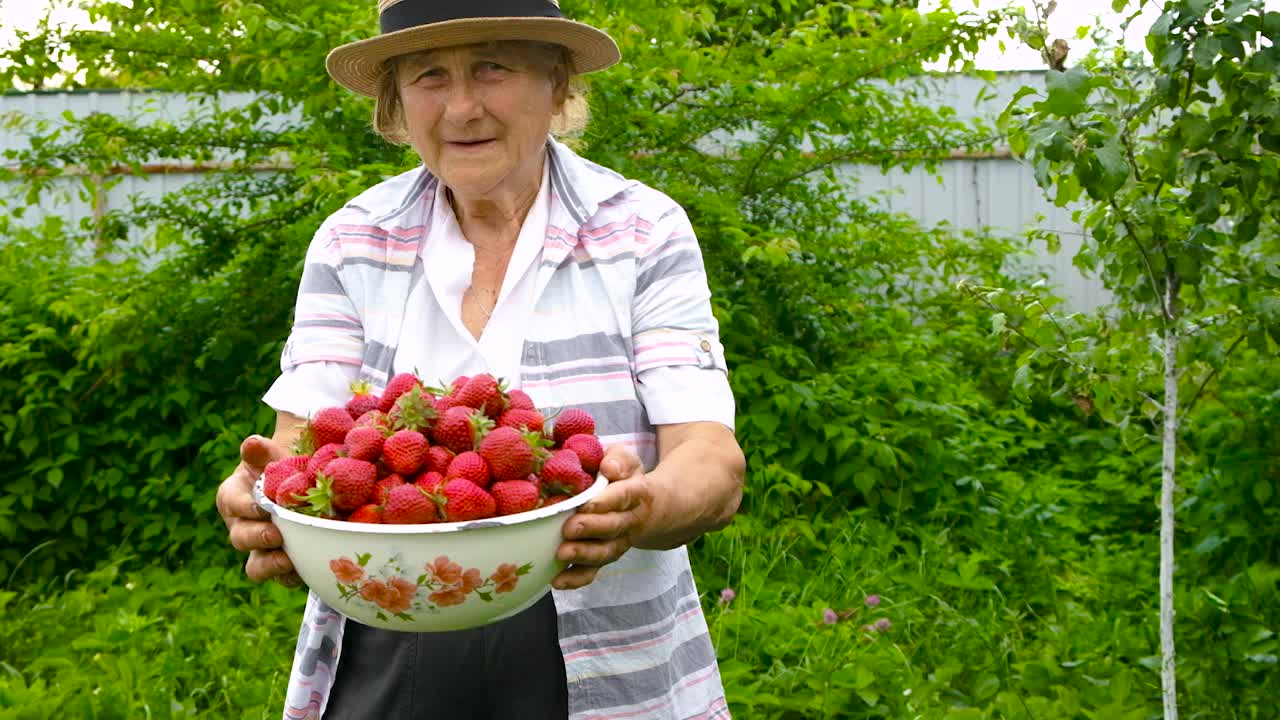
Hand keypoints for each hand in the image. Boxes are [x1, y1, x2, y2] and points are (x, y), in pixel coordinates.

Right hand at [215, 435, 301, 586]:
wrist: (302, 480)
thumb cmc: (281, 464)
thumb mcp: (271, 455)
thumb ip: (261, 451)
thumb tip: (252, 444)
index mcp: (233, 498)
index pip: (232, 503)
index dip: (245, 507)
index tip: (262, 507)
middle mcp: (242, 526)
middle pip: (241, 539)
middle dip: (258, 538)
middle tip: (277, 534)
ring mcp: (260, 549)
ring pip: (256, 566)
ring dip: (271, 565)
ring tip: (289, 560)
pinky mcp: (281, 563)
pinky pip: (282, 577)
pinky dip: (294, 576)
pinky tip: (308, 568)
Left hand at [552, 446, 652, 590]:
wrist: (645, 506)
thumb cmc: (624, 476)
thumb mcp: (625, 459)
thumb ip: (619, 459)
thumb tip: (608, 467)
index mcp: (635, 492)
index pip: (623, 496)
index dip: (606, 502)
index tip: (587, 504)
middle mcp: (630, 521)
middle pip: (613, 527)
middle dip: (591, 529)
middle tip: (569, 528)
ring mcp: (618, 542)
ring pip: (605, 552)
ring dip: (583, 555)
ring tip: (562, 554)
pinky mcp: (604, 556)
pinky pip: (593, 571)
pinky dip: (576, 579)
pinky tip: (557, 581)